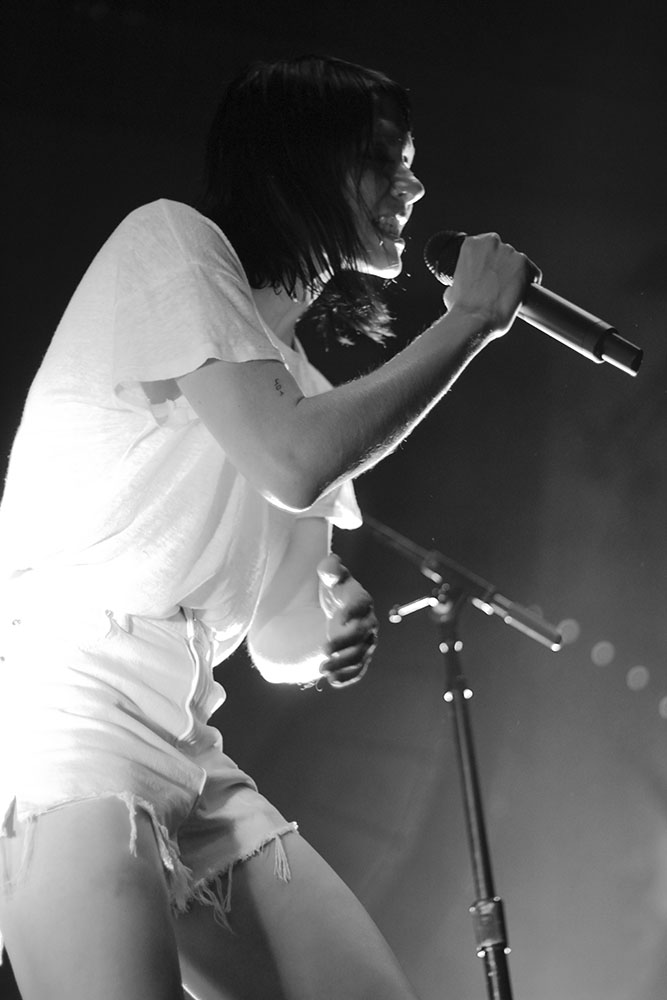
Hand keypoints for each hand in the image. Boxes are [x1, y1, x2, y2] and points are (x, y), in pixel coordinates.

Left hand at [317, 554, 377, 688]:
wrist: (339, 607)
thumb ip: (330, 569)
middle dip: (344, 644)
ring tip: (322, 670)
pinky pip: (358, 668)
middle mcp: (368, 621)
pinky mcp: (360, 655)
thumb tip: (332, 565)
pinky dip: (347, 676)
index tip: (339, 619)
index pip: (361, 605)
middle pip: (361, 634)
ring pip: (360, 655)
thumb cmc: (336, 589)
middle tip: (324, 651)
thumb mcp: (331, 576)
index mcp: (362, 600)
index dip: (353, 611)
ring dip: (343, 664)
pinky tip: (332, 681)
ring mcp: (365, 641)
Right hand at [444, 233, 541, 337]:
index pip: (487, 248)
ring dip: (516, 275)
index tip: (490, 275)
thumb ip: (462, 279)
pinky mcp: (523, 263)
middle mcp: (491, 242)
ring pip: (518, 262)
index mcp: (471, 244)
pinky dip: (531, 282)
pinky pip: (533, 272)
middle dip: (503, 268)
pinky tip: (523, 294)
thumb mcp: (453, 287)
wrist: (474, 319)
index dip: (489, 263)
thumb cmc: (462, 308)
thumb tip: (465, 285)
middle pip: (503, 253)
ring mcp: (508, 252)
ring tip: (510, 294)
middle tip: (498, 287)